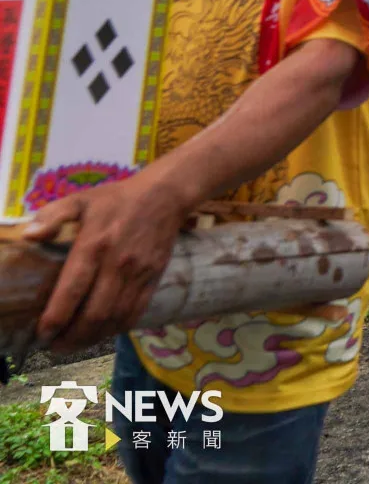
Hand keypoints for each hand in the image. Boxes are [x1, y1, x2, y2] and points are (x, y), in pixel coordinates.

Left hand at [24, 171, 193, 350]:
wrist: (165, 195)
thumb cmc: (116, 199)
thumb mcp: (81, 199)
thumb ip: (52, 215)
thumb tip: (29, 236)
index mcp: (95, 244)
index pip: (73, 289)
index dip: (56, 317)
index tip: (42, 334)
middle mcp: (118, 263)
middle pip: (95, 312)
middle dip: (72, 337)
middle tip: (55, 347)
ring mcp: (139, 273)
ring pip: (116, 318)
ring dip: (93, 338)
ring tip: (74, 345)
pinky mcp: (155, 278)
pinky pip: (136, 312)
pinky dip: (118, 330)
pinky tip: (103, 334)